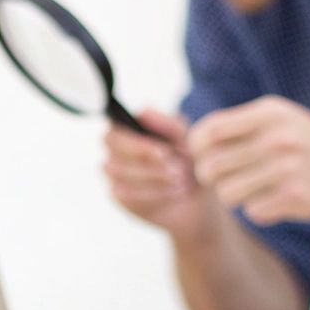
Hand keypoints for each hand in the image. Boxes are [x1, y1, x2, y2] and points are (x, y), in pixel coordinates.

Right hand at [103, 109, 217, 236]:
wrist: (197, 198)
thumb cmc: (189, 161)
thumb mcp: (187, 140)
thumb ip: (168, 125)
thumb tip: (142, 111)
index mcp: (127, 128)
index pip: (115, 131)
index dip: (138, 143)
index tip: (165, 153)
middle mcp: (114, 148)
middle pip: (112, 151)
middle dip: (146, 162)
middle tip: (178, 170)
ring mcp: (113, 173)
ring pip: (119, 173)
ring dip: (154, 178)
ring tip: (181, 181)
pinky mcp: (118, 195)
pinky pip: (125, 194)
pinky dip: (152, 194)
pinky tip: (172, 193)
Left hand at [186, 95, 309, 225]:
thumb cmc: (298, 139)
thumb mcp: (273, 116)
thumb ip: (234, 124)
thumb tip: (190, 143)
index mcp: (268, 114)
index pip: (209, 132)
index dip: (196, 147)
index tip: (202, 154)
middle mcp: (277, 139)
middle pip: (211, 167)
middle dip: (209, 176)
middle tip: (219, 177)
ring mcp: (288, 169)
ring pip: (227, 194)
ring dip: (231, 195)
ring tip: (246, 188)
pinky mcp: (295, 197)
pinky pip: (253, 211)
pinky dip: (258, 209)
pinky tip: (271, 199)